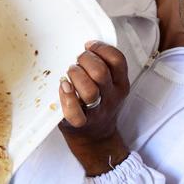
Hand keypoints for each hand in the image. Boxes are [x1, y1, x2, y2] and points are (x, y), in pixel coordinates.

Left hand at [58, 41, 129, 175]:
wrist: (96, 137)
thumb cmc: (99, 105)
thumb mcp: (111, 86)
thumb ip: (105, 68)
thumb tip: (84, 47)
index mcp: (120, 84)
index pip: (117, 60)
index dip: (101, 48)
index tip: (89, 46)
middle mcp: (111, 97)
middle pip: (101, 73)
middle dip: (85, 60)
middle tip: (77, 61)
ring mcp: (97, 111)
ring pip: (89, 91)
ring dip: (76, 76)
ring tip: (69, 73)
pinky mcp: (81, 123)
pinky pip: (74, 112)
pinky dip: (66, 97)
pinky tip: (63, 87)